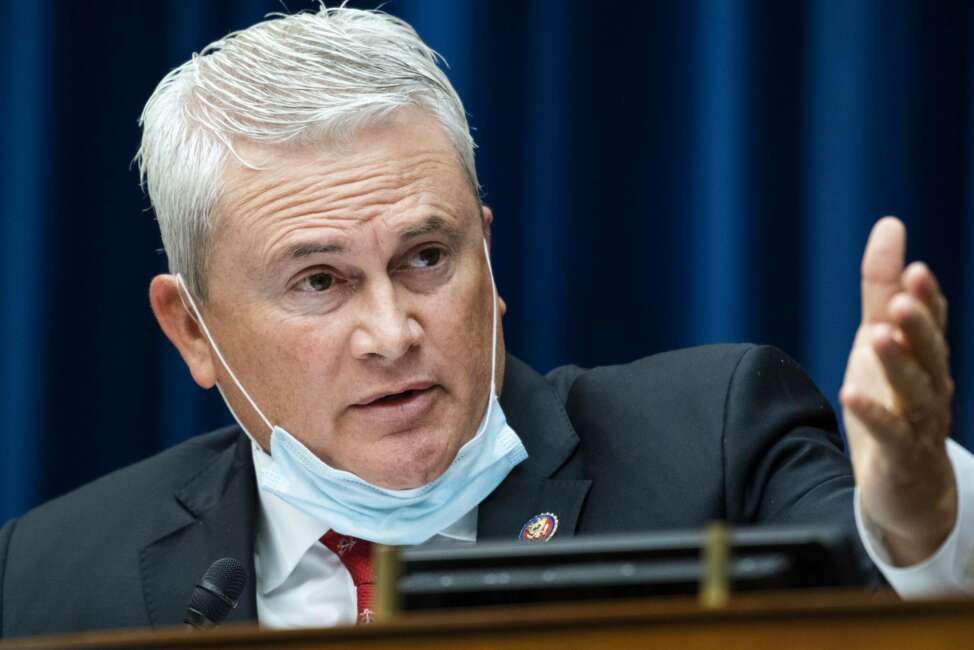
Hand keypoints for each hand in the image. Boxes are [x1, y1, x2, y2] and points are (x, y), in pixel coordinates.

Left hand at [840, 216, 956, 565]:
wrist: (909, 483)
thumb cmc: (895, 398)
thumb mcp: (882, 336)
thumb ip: (883, 287)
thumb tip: (890, 223)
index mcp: (926, 354)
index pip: (932, 321)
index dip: (926, 297)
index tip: (914, 269)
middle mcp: (931, 384)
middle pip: (929, 352)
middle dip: (918, 326)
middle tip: (902, 302)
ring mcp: (920, 420)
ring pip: (915, 390)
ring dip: (898, 363)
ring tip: (878, 337)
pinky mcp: (901, 453)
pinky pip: (890, 432)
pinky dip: (873, 413)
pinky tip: (851, 393)